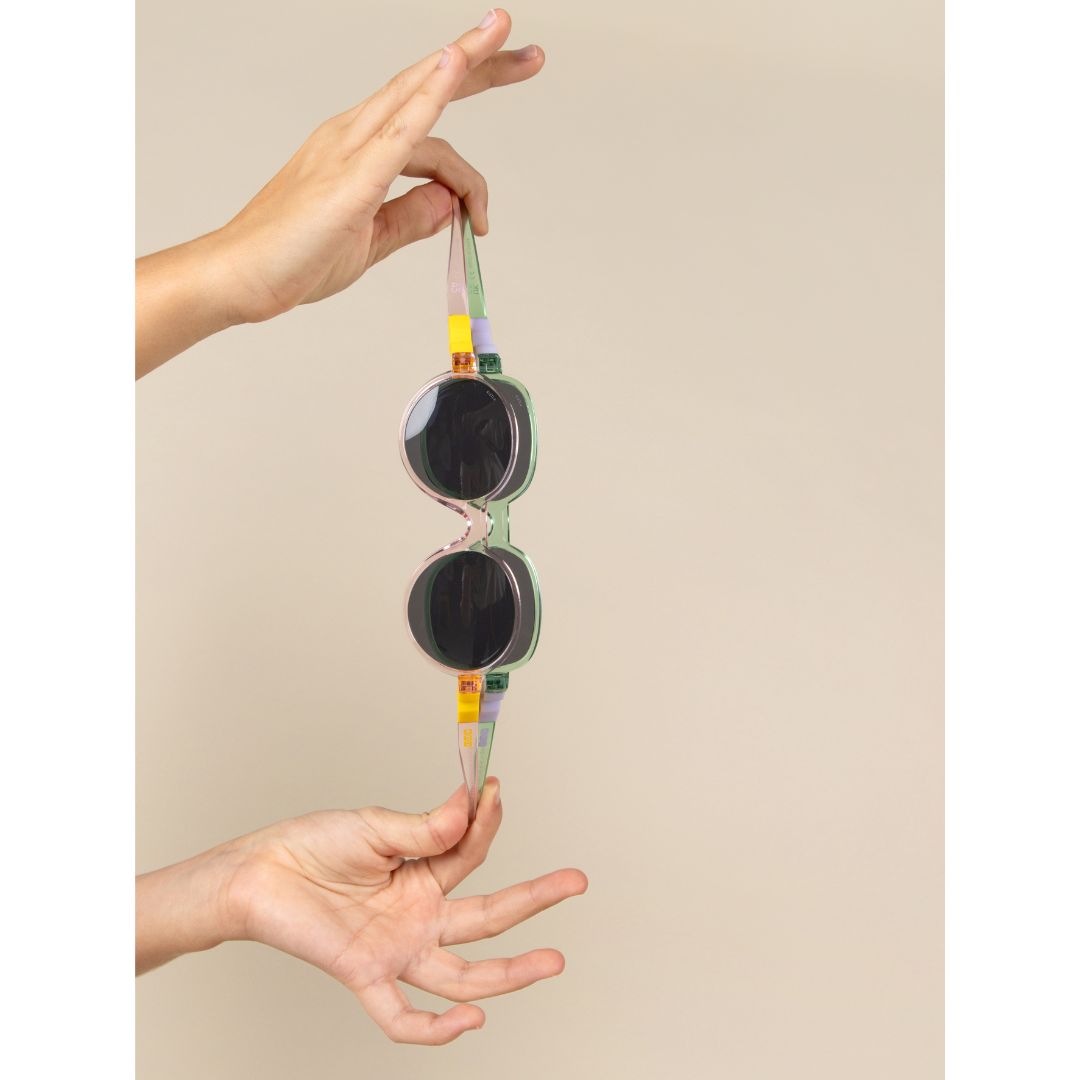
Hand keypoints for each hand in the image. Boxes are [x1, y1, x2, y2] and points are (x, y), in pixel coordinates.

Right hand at [135, 9, 544, 375]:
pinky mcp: (350, 177)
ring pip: (416, 95)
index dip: (469, 107)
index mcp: (358, 148)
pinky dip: (430, 96)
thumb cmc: (293, 258)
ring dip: (465, 63)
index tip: (504, 105)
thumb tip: (452, 203)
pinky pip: (399, 130)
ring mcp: (350, 150)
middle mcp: (353, 135)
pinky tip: (454, 65)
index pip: (426, 114)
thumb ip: (411, 219)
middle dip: (481, 63)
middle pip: (426, 85)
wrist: (240, 276)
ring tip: (507, 37)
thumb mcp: (371, 240)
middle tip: (531, 53)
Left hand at [137, 779, 587, 1044]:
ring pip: (464, 971)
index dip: (486, 822)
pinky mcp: (365, 974)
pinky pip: (401, 1015)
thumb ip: (423, 827)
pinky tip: (468, 1022)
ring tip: (551, 961)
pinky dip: (433, 1029)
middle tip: (575, 881)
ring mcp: (397, 948)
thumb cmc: (313, 845)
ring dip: (509, 972)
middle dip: (535, 899)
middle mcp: (419, 915)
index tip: (494, 788)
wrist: (260, 872)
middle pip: (488, 916)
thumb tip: (468, 804)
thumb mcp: (373, 826)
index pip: (472, 854)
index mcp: (423, 874)